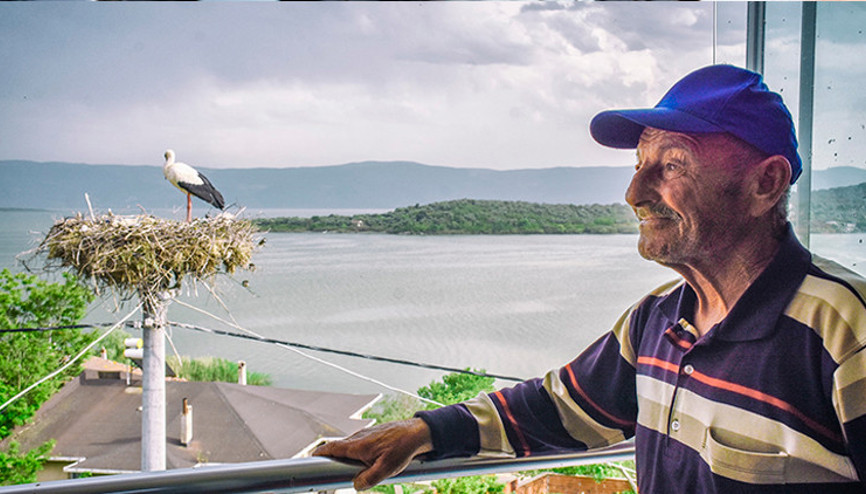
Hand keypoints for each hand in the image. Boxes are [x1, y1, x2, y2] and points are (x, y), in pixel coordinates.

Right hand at [313, 418, 433, 490]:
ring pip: (348, 449)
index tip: (309, 461)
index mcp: (357, 445)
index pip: (330, 447)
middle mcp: (358, 438)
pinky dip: (355, 456)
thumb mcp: (386, 469)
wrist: (416, 433)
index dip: (318, 454)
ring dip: (344, 460)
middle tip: (329, 475)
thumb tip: (355, 485)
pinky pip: (358, 447)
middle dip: (330, 461)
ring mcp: (365, 436)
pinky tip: (365, 465)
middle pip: (337, 450)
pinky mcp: (372, 437)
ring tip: (349, 473)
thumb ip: (368, 479)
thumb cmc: (402, 448)